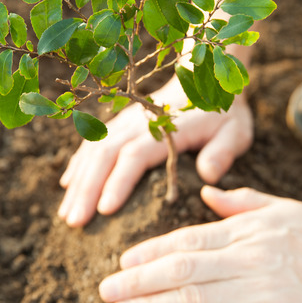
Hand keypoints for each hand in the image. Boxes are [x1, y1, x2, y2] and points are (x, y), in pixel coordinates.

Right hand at [58, 79, 252, 226]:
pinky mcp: (119, 124)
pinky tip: (68, 186)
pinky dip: (78, 164)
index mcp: (165, 128)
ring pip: (93, 150)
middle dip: (87, 189)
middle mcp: (138, 123)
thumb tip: (208, 175)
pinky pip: (92, 143)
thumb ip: (222, 152)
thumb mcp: (235, 131)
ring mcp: (125, 122)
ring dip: (78, 182)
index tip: (104, 210)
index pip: (135, 156)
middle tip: (75, 222)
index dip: (118, 182)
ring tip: (67, 215)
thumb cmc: (222, 114)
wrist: (205, 80)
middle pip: (105, 155)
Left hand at [99, 186, 301, 302]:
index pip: (187, 239)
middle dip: (138, 280)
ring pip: (194, 298)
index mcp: (245, 231)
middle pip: (181, 269)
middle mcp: (245, 259)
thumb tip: (206, 192)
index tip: (123, 260)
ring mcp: (258, 292)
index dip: (151, 251)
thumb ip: (241, 202)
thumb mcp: (282, 208)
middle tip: (105, 289)